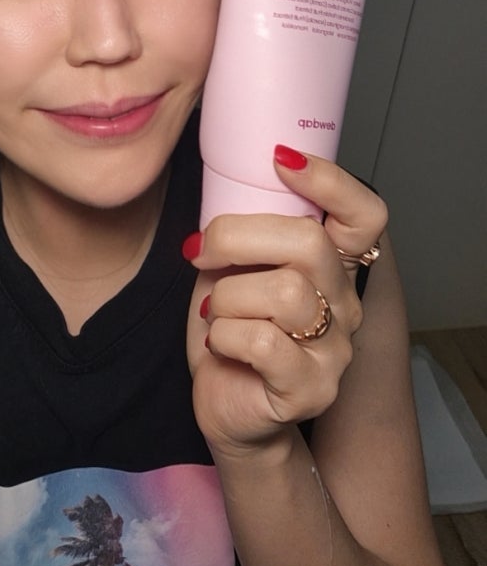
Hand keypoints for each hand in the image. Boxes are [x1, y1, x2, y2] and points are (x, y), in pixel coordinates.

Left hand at [185, 146, 386, 456]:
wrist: (228, 406)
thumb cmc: (232, 330)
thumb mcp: (235, 269)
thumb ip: (245, 234)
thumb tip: (223, 192)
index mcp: (331, 266)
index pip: (365, 214)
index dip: (330, 180)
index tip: (280, 159)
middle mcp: (345, 303)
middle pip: (308, 242)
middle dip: (236, 237)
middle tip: (200, 251)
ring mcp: (335, 348)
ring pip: (284, 292)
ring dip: (226, 296)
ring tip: (214, 313)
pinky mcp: (312, 388)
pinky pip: (265, 342)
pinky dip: (225, 335)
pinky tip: (219, 342)